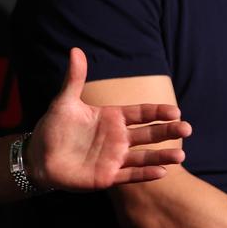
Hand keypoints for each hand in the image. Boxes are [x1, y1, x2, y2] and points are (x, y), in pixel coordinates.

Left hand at [27, 47, 189, 189]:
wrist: (39, 156)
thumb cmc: (54, 127)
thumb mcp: (64, 101)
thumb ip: (74, 78)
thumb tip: (75, 50)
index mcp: (112, 118)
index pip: (141, 113)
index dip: (158, 112)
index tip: (175, 112)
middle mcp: (118, 138)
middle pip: (148, 134)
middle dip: (167, 131)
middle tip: (187, 129)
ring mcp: (114, 158)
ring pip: (144, 156)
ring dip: (162, 156)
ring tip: (180, 155)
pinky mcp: (107, 176)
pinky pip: (129, 176)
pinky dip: (145, 174)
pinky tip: (161, 172)